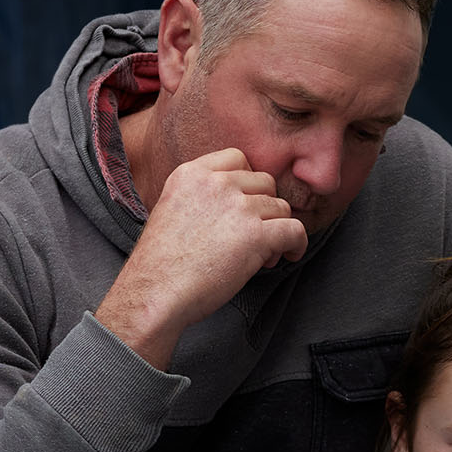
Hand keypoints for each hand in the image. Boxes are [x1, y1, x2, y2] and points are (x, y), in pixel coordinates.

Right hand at [99, 148, 308, 368]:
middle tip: (253, 237)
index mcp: (191, 173)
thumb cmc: (161, 263)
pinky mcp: (256, 235)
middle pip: (265, 183)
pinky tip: (289, 255)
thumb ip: (202, 195)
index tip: (245, 206)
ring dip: (277, 230)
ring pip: (281, 208)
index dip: (248, 184)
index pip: (238, 158)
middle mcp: (216, 183)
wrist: (155, 292)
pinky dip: (297, 244)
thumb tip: (242, 201)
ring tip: (261, 255)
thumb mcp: (171, 209)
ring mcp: (238, 207)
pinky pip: (294, 230)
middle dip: (264, 209)